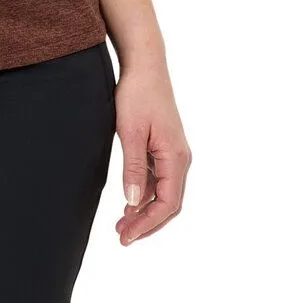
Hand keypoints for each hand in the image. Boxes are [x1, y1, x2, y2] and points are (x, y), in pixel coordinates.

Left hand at [112, 54, 190, 244]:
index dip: (148, 224)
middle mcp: (180, 158)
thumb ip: (133, 168)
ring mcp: (173, 153)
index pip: (167, 203)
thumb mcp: (130, 132)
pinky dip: (144, 193)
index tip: (127, 236)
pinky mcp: (164, 147)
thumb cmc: (138, 95)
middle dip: (146, 223)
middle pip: (168, 203)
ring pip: (163, 192)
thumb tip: (132, 202)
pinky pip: (158, 178)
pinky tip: (128, 201)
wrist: (145, 66)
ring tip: (122, 223)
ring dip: (144, 209)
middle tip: (122, 236)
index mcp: (176, 157)